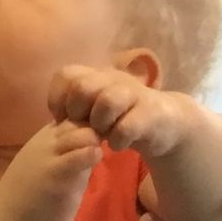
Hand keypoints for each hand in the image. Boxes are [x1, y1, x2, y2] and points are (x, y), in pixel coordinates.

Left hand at [47, 65, 195, 158]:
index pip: (66, 75)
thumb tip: (57, 121)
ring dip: (99, 124)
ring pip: (107, 101)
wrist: (165, 123)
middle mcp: (113, 80)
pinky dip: (118, 140)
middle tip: (84, 128)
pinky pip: (127, 126)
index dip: (59, 99)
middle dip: (77, 112)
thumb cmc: (122, 119)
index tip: (62, 119)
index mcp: (96, 76)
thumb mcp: (95, 112)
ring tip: (102, 136)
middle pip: (83, 86)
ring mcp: (133, 94)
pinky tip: (118, 145)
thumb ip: (77, 110)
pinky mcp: (151, 112)